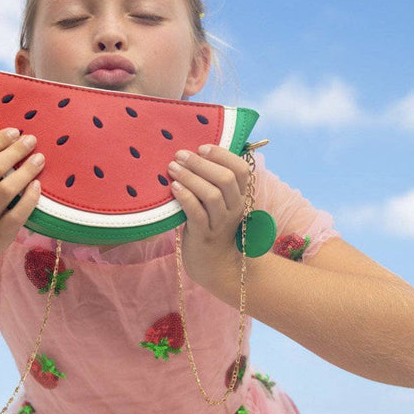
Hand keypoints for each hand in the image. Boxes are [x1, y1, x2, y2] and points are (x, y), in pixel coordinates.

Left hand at [167, 145, 249, 290]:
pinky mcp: (205, 236)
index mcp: (240, 196)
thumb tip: (191, 154)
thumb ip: (212, 182)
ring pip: (211, 194)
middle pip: (226, 178)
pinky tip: (173, 188)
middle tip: (180, 155)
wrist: (214, 265)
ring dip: (190, 177)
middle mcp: (234, 208)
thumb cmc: (210, 227)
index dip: (222, 155)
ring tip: (173, 168)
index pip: (241, 169)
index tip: (202, 147)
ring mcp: (221, 223)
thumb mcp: (217, 204)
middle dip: (201, 163)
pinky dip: (185, 197)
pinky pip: (197, 213)